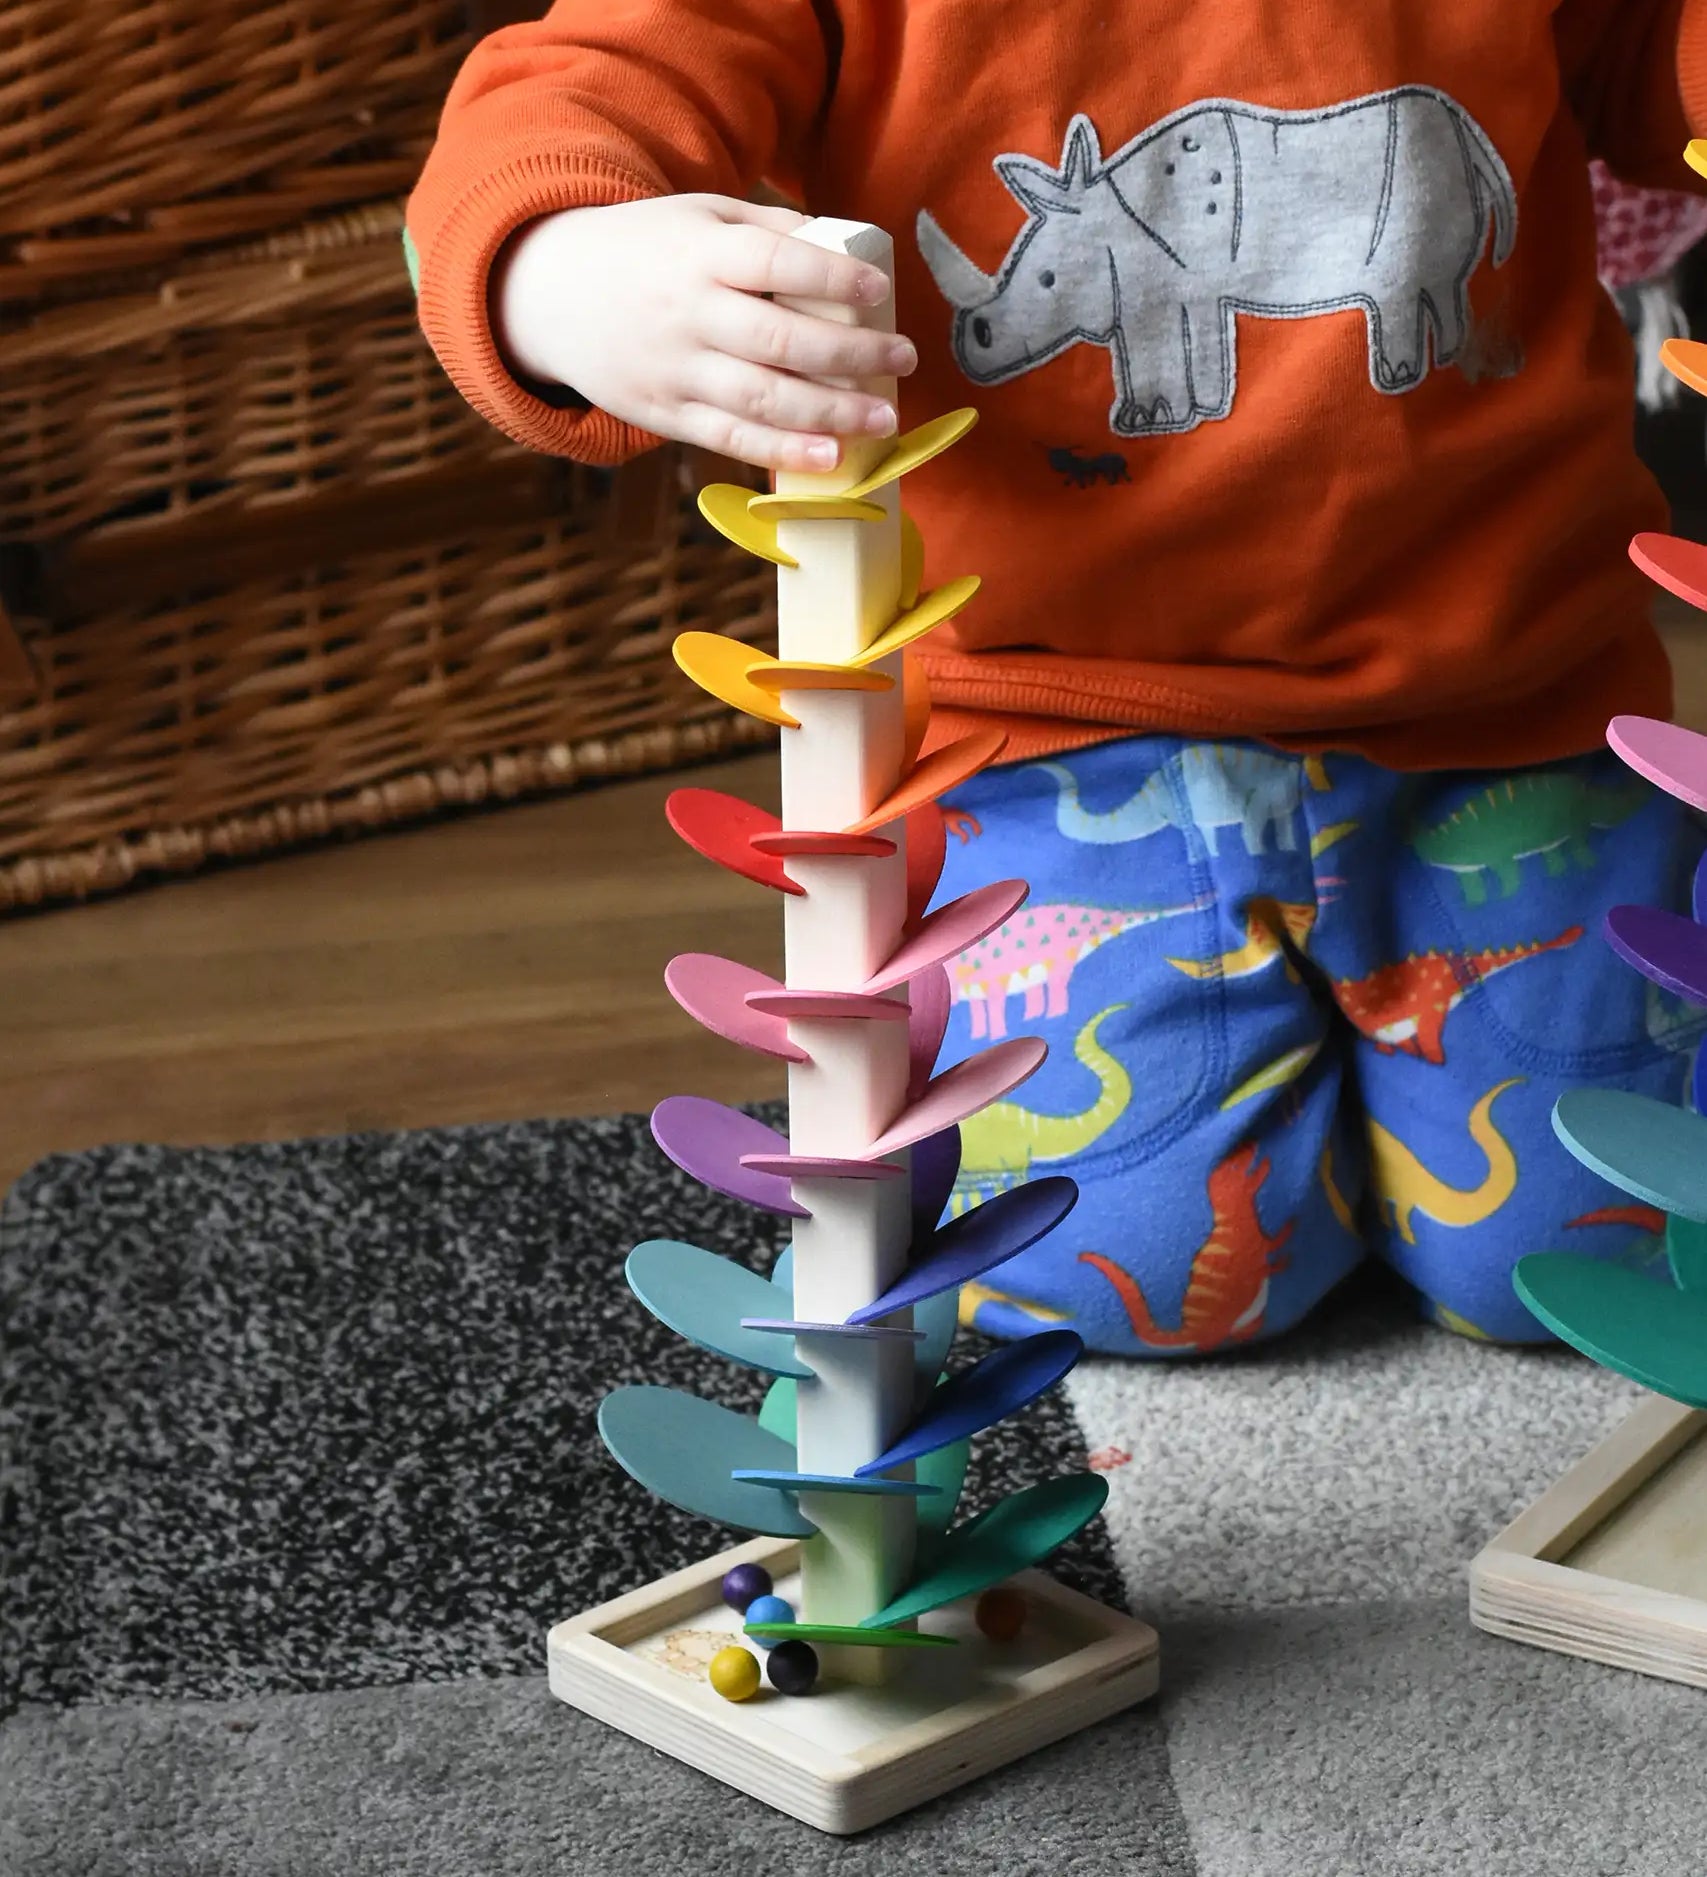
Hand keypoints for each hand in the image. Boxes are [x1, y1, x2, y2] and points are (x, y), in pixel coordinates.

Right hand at [492, 194, 917, 469]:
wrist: (551, 294)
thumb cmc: (648, 250)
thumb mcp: (700, 218)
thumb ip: (769, 231)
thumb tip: (849, 252)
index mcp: (700, 254)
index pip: (774, 262)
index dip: (831, 277)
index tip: (878, 291)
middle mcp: (689, 314)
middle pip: (779, 340)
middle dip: (850, 354)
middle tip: (905, 359)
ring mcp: (676, 370)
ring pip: (761, 398)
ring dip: (830, 413)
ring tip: (883, 418)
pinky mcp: (666, 414)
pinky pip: (731, 438)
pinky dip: (783, 451)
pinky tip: (830, 458)